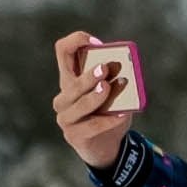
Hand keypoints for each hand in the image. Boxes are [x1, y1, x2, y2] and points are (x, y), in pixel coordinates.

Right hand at [52, 30, 141, 168]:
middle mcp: (64, 96)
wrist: (108, 146)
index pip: (63, 50)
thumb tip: (124, 72)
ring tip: (109, 89)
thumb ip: (116, 81)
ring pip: (78, 104)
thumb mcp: (114, 94)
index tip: (96, 43)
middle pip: (71, 82)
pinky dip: (108, 120)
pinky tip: (121, 115)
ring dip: (96, 96)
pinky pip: (91, 125)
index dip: (76, 40)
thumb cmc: (110, 113)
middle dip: (89, 75)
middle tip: (106, 69)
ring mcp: (65, 117)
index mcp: (71, 78)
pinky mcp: (73, 135)